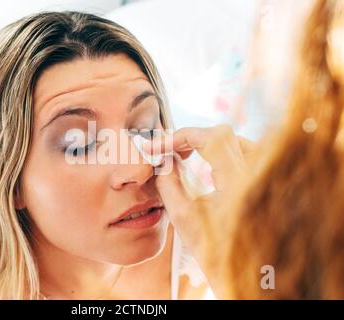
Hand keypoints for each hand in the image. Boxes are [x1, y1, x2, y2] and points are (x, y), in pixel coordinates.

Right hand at [143, 125, 256, 292]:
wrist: (250, 274)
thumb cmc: (217, 253)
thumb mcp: (184, 220)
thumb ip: (168, 184)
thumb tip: (162, 160)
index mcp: (239, 185)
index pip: (211, 138)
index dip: (181, 136)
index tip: (160, 146)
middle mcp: (259, 175)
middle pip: (223, 135)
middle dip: (191, 138)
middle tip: (170, 151)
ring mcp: (267, 178)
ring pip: (236, 140)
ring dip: (208, 142)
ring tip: (187, 155)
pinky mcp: (268, 182)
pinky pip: (247, 152)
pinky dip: (224, 150)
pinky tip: (209, 163)